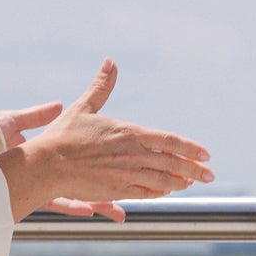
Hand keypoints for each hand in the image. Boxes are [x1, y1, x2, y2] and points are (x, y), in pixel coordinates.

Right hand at [0, 60, 212, 222]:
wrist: (45, 166)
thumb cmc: (62, 136)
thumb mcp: (84, 107)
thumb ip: (102, 86)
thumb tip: (110, 62)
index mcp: (129, 133)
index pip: (169, 141)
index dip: (190, 147)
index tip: (206, 153)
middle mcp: (133, 155)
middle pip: (172, 164)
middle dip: (194, 169)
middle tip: (210, 174)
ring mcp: (126, 175)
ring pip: (162, 181)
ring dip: (180, 182)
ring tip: (192, 183)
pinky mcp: (116, 190)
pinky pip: (145, 192)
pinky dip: (159, 192)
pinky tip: (166, 191)